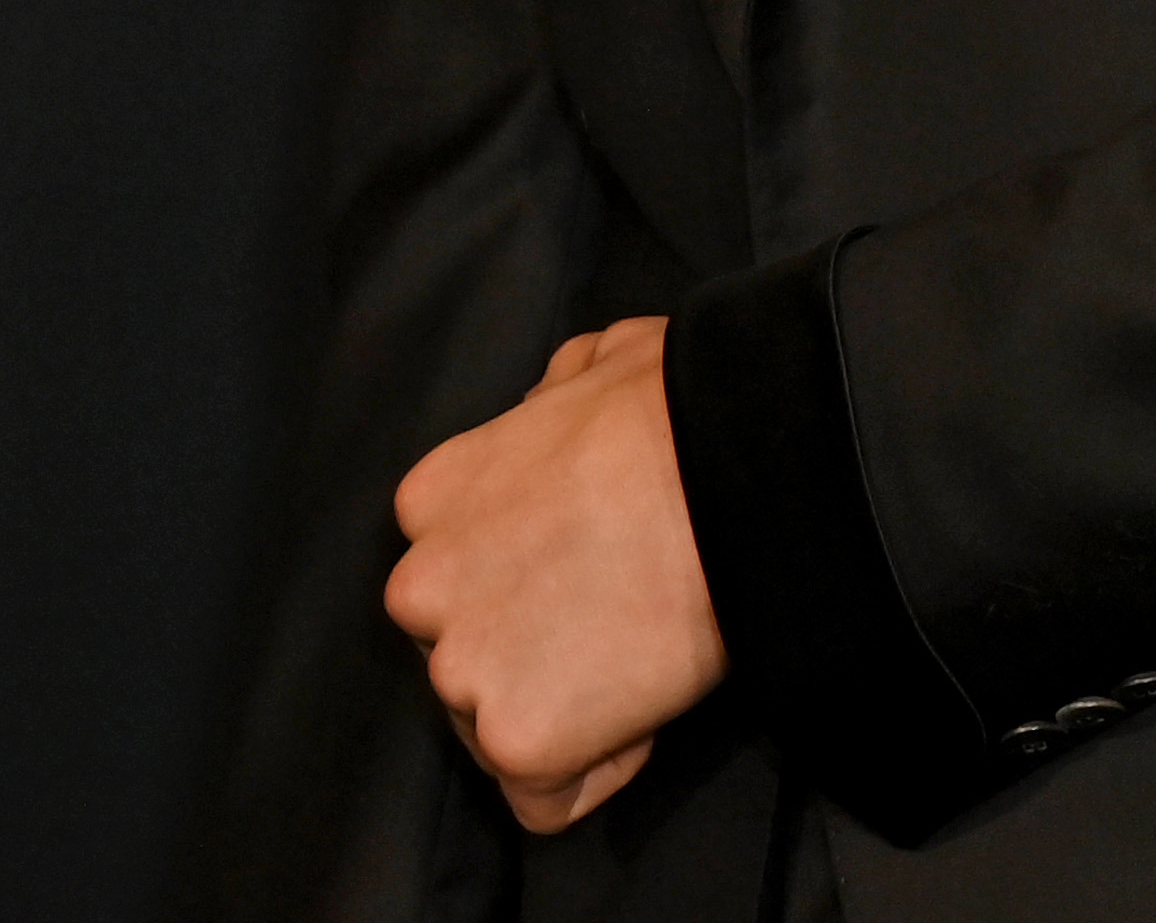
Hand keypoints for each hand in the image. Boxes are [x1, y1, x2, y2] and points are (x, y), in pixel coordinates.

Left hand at [385, 317, 724, 834]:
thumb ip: (557, 393)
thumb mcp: (604, 358)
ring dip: (571, 707)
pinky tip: (648, 706)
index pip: (460, 573)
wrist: (735, 469)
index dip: (539, 577)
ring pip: (501, 725)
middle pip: (468, 654)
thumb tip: (564, 397)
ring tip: (647, 656)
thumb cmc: (687, 408)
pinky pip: (547, 797)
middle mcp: (420, 588)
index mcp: (433, 497)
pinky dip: (602, 766)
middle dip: (539, 650)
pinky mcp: (516, 738)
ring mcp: (460, 671)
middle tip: (628, 617)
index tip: (607, 565)